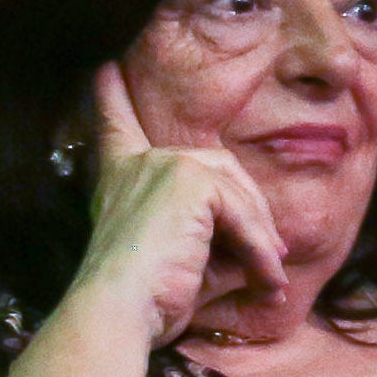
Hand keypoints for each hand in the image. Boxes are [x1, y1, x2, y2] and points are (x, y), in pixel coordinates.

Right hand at [69, 63, 288, 351]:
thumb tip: (269, 248)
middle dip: (249, 211)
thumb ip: (219, 241)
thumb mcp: (184, 261)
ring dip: (259, 238)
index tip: (104, 66)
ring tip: (268, 279)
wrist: (120, 310)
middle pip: (217, 166)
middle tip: (272, 254)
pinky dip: (260, 251)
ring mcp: (166, 165)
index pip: (115, 126)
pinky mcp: (190, 181)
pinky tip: (266, 282)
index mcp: (122, 177)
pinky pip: (242, 215)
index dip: (111, 97)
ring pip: (237, 192)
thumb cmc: (146, 300)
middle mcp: (139, 163)